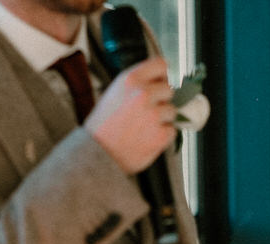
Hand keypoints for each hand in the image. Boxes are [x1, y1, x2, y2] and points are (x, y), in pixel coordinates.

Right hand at [85, 57, 176, 173]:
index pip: (161, 65)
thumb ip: (137, 84)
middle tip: (147, 111)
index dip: (162, 75)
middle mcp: (143, 93)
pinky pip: (172, 130)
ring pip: (172, 111)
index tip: (160, 83)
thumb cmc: (104, 125)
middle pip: (169, 89)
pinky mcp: (161, 134)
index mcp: (131, 79)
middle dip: (161, 100)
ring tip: (144, 126)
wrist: (98, 153)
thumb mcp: (115, 92)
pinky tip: (147, 137)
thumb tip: (159, 81)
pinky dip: (163, 135)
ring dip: (162, 119)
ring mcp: (154, 114)